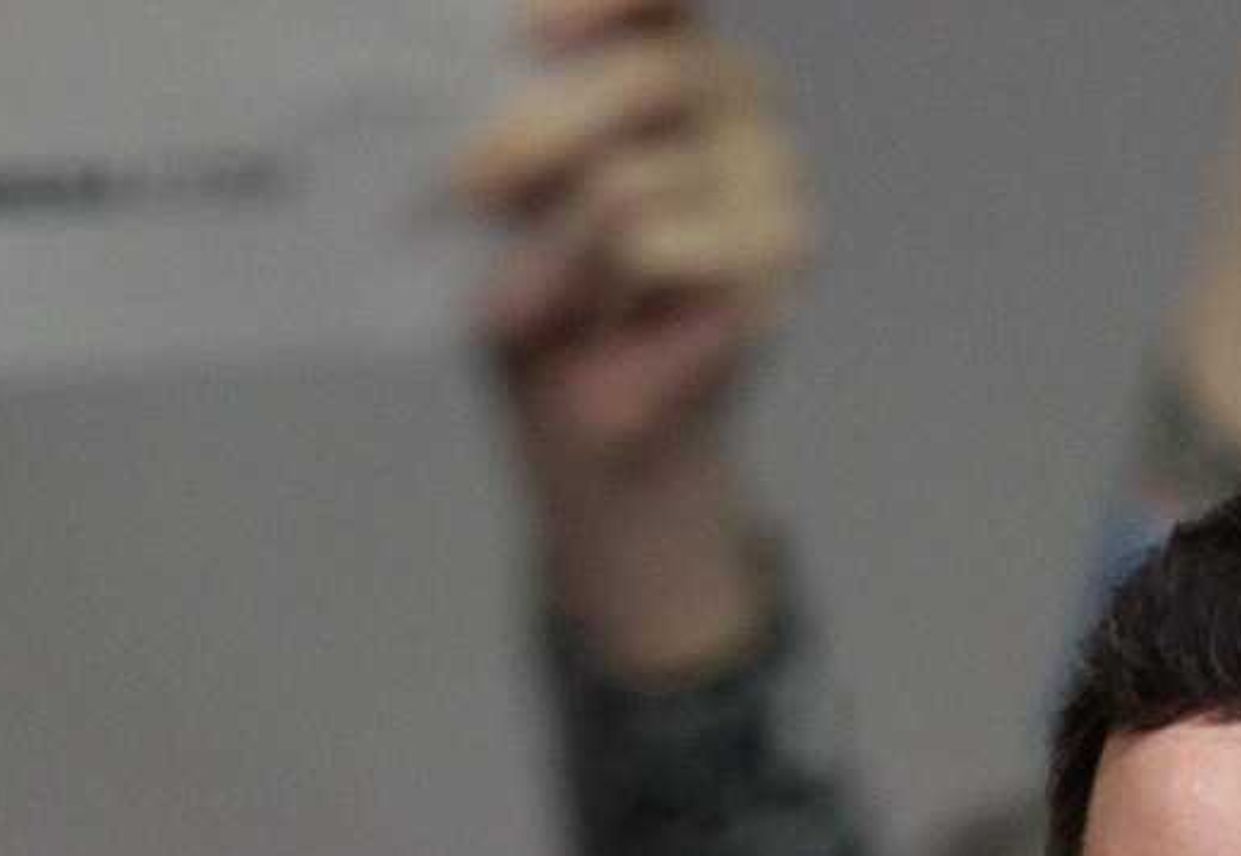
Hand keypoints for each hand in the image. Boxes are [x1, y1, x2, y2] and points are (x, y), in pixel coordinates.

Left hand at [458, 0, 808, 678]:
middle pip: (647, 79)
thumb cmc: (540, 289)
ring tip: (518, 310)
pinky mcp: (778, 260)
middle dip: (535, 138)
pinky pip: (655, 255)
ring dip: (550, 258)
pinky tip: (599, 336)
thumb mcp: (500, 194)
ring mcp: (775, 175)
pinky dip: (599, 302)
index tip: (525, 35)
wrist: (596, 431)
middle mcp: (741, 95)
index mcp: (673, 48)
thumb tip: (463, 100)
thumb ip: (499, 124)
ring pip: (630, 184)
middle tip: (464, 192)